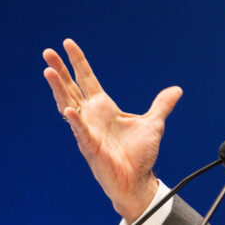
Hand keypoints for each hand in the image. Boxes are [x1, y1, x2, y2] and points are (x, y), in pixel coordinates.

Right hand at [42, 39, 181, 222]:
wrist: (138, 180)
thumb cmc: (140, 154)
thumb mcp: (154, 124)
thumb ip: (162, 106)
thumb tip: (177, 90)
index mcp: (104, 107)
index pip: (87, 79)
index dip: (78, 62)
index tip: (67, 44)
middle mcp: (92, 116)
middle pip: (71, 88)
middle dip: (60, 70)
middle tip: (48, 51)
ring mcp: (88, 131)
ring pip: (69, 105)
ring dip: (58, 89)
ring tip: (49, 71)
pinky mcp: (91, 147)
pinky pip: (81, 132)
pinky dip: (76, 121)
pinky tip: (69, 108)